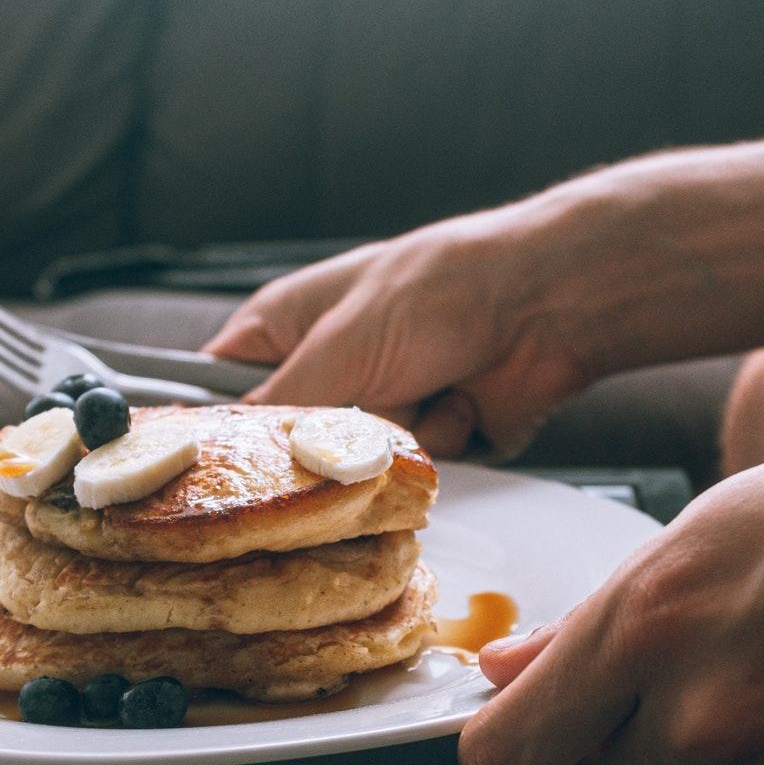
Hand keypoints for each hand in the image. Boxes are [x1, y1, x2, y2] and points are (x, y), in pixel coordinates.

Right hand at [202, 203, 598, 458]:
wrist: (546, 304)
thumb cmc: (439, 290)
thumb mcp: (339, 346)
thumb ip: (278, 407)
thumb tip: (232, 453)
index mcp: (288, 327)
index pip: (217, 388)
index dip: (220, 430)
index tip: (221, 463)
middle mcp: (331, 367)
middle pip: (292, 447)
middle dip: (333, 440)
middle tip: (358, 410)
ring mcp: (383, 402)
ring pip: (356, 469)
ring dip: (398, 434)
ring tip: (429, 383)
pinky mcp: (430, 434)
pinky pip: (411, 474)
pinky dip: (443, 438)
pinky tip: (463, 397)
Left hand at [457, 357, 763, 764]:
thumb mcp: (741, 509)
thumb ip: (611, 617)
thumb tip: (518, 668)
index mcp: (661, 616)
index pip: (508, 755)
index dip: (509, 741)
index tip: (523, 724)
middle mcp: (716, 717)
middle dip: (642, 718)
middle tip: (732, 635)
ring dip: (739, 743)